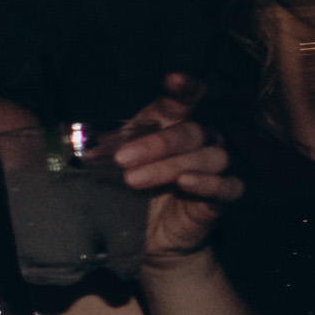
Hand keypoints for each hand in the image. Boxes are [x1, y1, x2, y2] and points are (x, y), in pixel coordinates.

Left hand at [100, 74, 246, 266]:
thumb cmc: (133, 190)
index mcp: (173, 125)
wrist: (147, 235)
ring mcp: (214, 167)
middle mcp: (200, 141)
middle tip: (122, 159)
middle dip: (157, 144)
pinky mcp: (222, 197)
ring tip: (135, 180)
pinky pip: (229, 185)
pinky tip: (185, 182)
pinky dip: (209, 182)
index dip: (183, 88)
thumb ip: (105, 150)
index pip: (184, 100)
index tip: (172, 80)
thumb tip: (85, 146)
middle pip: (191, 131)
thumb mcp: (114, 165)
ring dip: (169, 166)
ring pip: (209, 157)